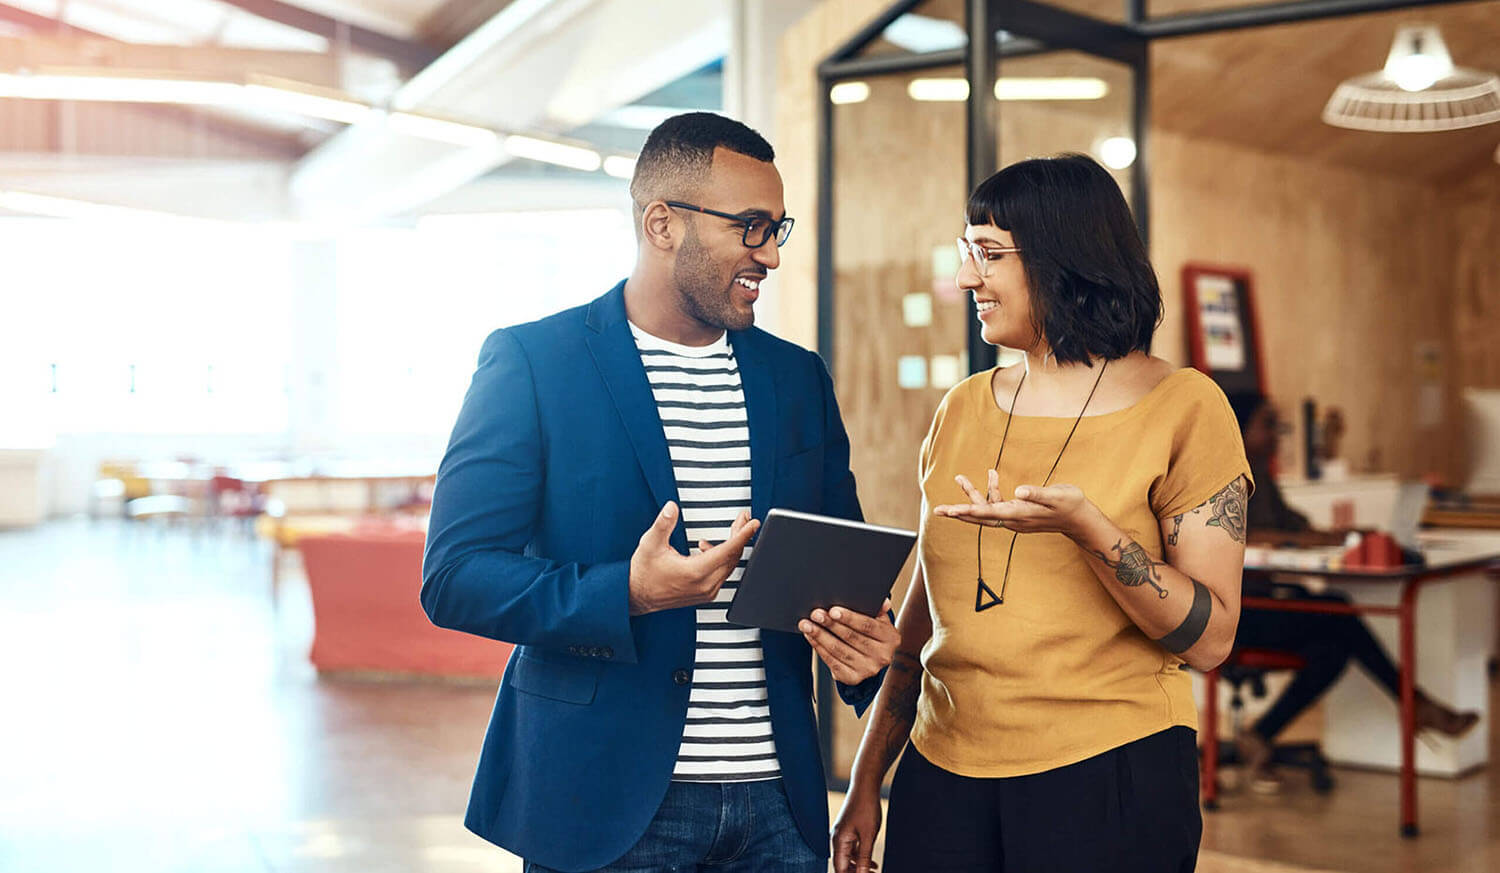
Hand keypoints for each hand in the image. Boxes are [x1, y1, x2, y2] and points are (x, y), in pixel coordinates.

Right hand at [628, 503, 758, 615]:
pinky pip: (722, 573)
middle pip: (733, 557)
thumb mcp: (650, 543)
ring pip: (729, 566)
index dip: (743, 534)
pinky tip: (707, 548)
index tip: (753, 523)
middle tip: (743, 518)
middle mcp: (704, 585)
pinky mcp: (705, 594)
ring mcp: (706, 592)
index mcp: (695, 572)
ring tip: (731, 528)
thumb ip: (663, 524)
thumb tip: (671, 508)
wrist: (636, 595)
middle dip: (740, 535)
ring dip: (732, 546)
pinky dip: (722, 558)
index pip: (727, 551)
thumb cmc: (643, 572)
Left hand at [800, 598, 898, 683]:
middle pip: (851, 638)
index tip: (832, 610)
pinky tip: (811, 637)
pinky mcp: (853, 678)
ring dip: (820, 636)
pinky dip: (819, 648)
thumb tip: (882, 601)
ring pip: (839, 650)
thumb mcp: (880, 620)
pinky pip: (832, 662)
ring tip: (807, 625)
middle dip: (830, 624)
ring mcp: (868, 669)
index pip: (868, 626)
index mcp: (890, 638)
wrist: (873, 659)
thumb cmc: (873, 634)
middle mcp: (881, 656)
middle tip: (815, 614)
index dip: (849, 618)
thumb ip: (878, 609)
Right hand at [831, 781, 882, 871]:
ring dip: (859, 866)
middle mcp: (837, 838)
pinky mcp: (848, 829)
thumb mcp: (868, 836)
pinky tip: (872, 862)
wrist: (865, 785)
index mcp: (838, 841)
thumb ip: (864, 857)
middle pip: (842, 864)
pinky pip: (851, 848)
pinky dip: (860, 856)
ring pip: (848, 857)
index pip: (839, 869)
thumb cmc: (866, 808)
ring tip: (874, 871)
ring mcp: (842, 833)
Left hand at [933, 473, 1098, 538]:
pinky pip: (997, 504)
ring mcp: (1014, 518)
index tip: (951, 511)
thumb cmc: (1069, 504)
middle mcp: (1013, 519)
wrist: (1079, 518)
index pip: (988, 514)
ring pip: (987, 508)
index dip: (968, 511)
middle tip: (938, 510)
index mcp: (1019, 514)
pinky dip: (991, 490)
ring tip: (959, 477)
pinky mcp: (1017, 514)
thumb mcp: (1056, 495)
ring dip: (973, 493)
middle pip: (980, 516)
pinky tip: (992, 474)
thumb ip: (1037, 493)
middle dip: (959, 511)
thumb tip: (1019, 491)